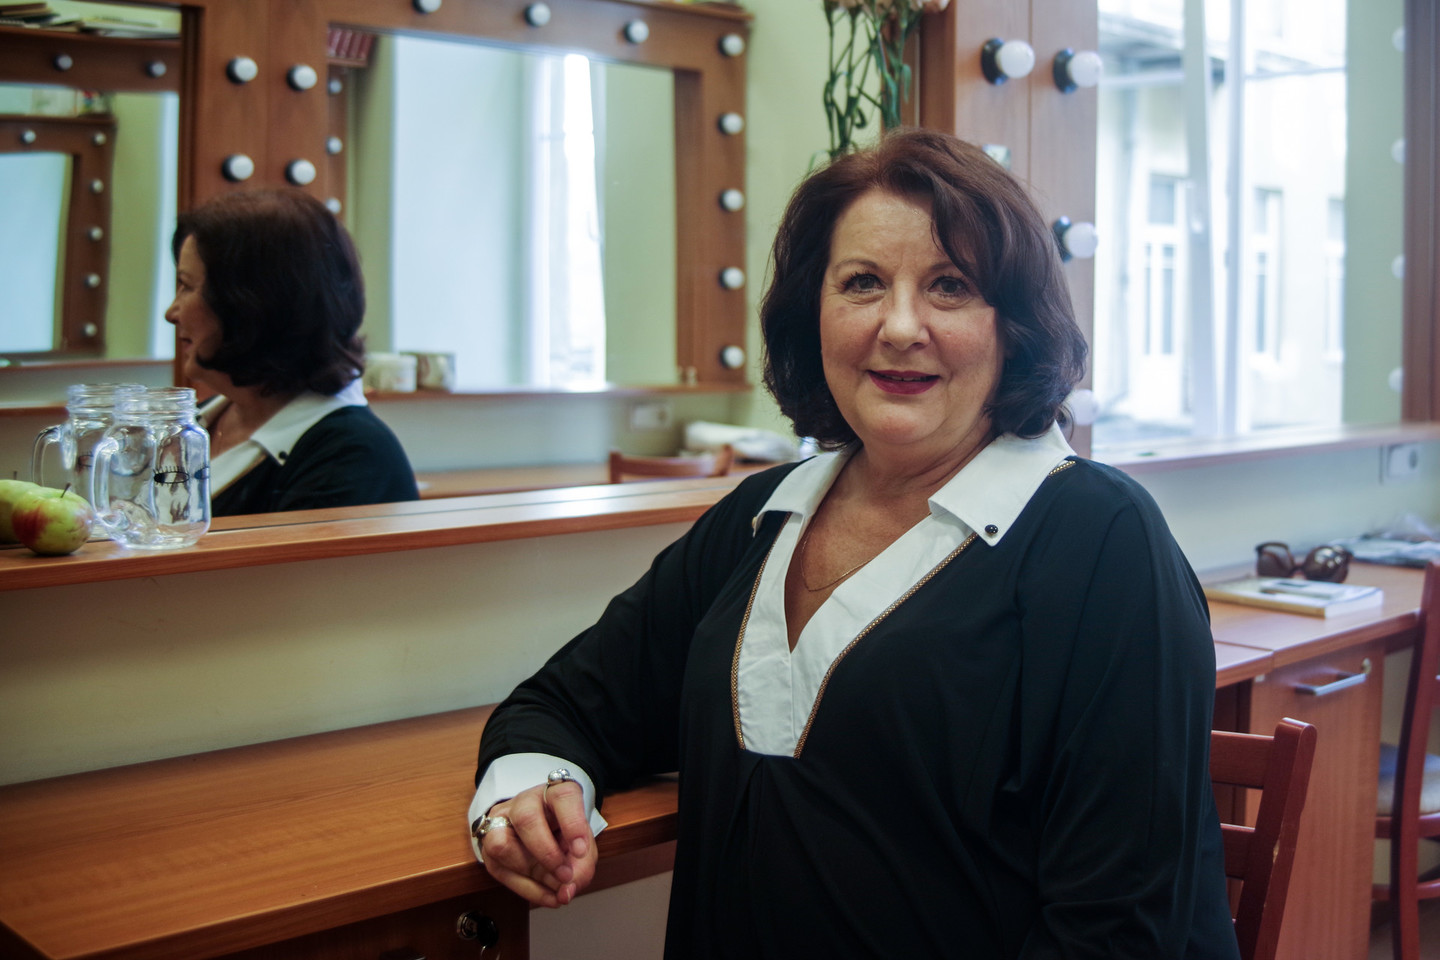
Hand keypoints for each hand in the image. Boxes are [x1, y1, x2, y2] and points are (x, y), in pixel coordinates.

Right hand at [480, 778, 596, 907]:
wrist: (541, 835)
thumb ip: (581, 867)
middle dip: (547, 854)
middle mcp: (524, 802)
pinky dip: (528, 889)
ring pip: (502, 844)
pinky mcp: (488, 847)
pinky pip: (501, 870)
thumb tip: (565, 892)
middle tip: (565, 875)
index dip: (572, 823)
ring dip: (532, 873)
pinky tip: (547, 895)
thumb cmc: (564, 836)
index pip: (562, 796)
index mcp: (553, 793)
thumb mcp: (582, 846)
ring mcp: (501, 822)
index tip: (580, 850)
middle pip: (527, 819)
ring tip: (556, 885)